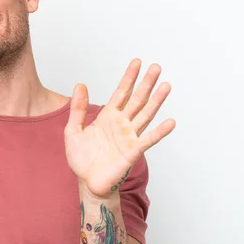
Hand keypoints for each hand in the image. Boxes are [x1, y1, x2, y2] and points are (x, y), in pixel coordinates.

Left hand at [65, 58, 175, 198]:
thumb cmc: (81, 158)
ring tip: (166, 86)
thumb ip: (78, 108)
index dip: (129, 78)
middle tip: (156, 67)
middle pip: (137, 100)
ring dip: (156, 101)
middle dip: (146, 83)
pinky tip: (170, 122)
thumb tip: (80, 85)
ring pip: (145, 115)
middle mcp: (121, 124)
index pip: (121, 93)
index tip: (137, 62)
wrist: (87, 182)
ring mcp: (129, 137)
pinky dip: (160, 131)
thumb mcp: (73, 130)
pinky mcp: (132, 152)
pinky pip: (148, 140)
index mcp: (108, 117)